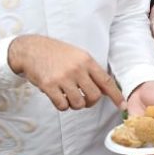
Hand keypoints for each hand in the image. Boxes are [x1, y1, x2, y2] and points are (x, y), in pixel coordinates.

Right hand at [6, 34, 123, 111]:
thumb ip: (91, 71)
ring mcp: (63, 78)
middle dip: (91, 102)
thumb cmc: (56, 53)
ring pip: (79, 103)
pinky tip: (58, 97)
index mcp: (86, 61)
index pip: (106, 81)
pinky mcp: (49, 86)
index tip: (122, 106)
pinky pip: (62, 106)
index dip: (116, 95)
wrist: (31, 49)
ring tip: (68, 97)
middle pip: (94, 96)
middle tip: (83, 99)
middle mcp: (77, 69)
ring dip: (75, 105)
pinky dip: (62, 106)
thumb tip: (106, 89)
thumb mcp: (78, 55)